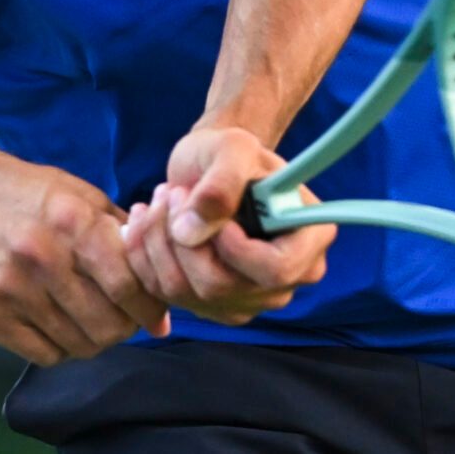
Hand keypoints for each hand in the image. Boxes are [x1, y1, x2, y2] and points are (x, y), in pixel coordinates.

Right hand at [0, 151, 170, 364]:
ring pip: (76, 344)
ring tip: (91, 323)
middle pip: (104, 323)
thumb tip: (163, 286)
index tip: (156, 316)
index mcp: (72, 222)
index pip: (125, 283)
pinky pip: (43, 354)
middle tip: (123, 322)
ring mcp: (10, 289)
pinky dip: (61, 348)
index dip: (148, 307)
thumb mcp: (83, 197)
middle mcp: (40, 257)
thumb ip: (124, 236)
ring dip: (93, 340)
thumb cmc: (32, 197)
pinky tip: (60, 327)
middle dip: (124, 329)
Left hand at [121, 125, 333, 325]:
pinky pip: (167, 296)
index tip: (213, 213)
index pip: (277, 269)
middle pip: (222, 287)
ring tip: (159, 201)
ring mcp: (248, 299)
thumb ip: (221, 183)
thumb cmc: (230, 153)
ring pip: (188, 294)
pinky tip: (148, 223)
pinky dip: (145, 257)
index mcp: (309, 241)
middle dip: (183, 239)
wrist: (208, 168)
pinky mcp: (212, 307)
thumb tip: (190, 231)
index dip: (237, 248)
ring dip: (158, 243)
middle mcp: (285, 281)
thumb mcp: (232, 148)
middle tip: (171, 193)